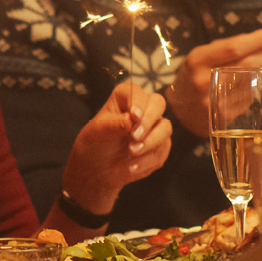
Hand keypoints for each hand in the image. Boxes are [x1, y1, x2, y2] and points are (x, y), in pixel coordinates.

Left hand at [61, 82, 172, 215]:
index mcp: (125, 98)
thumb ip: (114, 124)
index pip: (137, 93)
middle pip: (158, 104)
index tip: (134, 116)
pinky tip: (132, 167)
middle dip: (148, 121)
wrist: (98, 168)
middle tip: (134, 137)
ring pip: (165, 128)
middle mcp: (143, 108)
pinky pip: (162, 151)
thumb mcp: (99, 132)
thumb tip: (130, 119)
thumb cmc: (96, 142)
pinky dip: (147, 160)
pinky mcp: (160, 146)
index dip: (138, 103)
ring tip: (131, 152)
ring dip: (150, 142)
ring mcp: (154, 127)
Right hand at [164, 28, 261, 135]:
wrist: (179, 110)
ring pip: (252, 80)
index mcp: (197, 61)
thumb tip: (257, 39)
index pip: (233, 48)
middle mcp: (205, 81)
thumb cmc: (193, 76)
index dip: (256, 40)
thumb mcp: (199, 56)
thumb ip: (224, 47)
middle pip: (247, 64)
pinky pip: (249, 95)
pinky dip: (260, 83)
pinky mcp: (225, 116)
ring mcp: (216, 100)